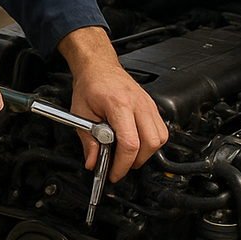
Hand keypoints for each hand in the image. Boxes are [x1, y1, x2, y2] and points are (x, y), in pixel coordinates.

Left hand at [57, 27, 166, 181]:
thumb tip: (93, 162)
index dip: (123, 164)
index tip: (114, 173)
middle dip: (136, 161)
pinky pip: (161, 130)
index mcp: (118, 104)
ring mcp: (148, 104)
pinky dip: (151, 142)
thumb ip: (88, 141)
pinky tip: (137, 142)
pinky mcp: (152, 106)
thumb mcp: (80, 114)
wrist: (98, 66)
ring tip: (128, 154)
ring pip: (160, 138)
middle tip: (121, 165)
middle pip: (150, 143)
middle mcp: (138, 103)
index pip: (130, 143)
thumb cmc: (90, 85)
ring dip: (146, 153)